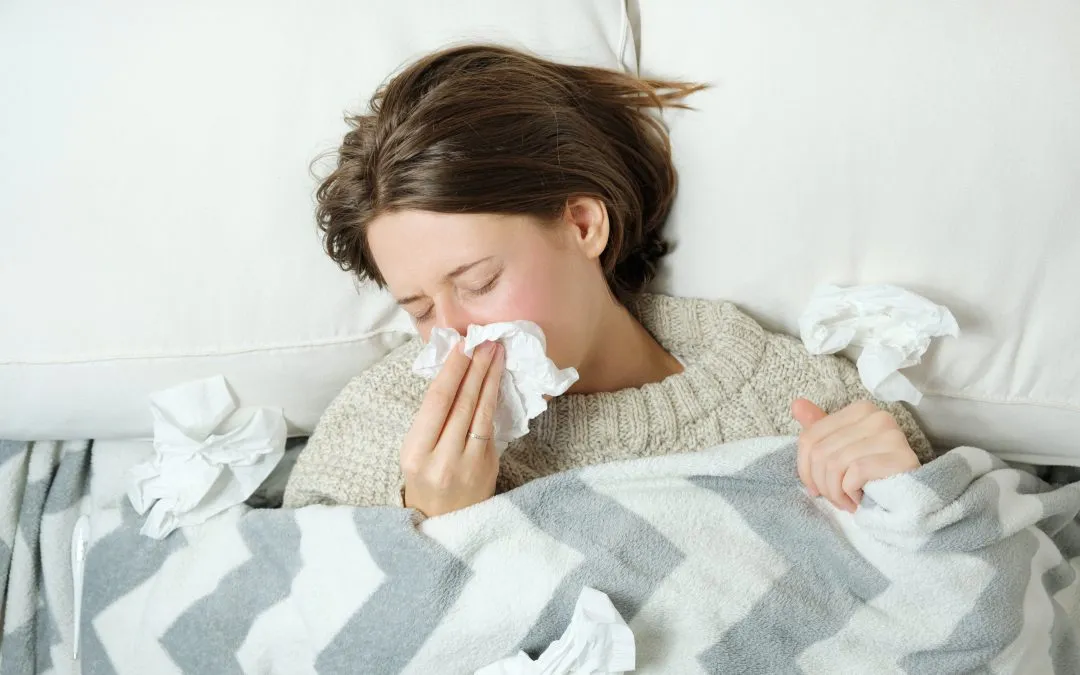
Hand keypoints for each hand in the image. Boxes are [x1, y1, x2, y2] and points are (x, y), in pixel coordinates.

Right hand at [401, 341, 504, 517]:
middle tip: (486, 341)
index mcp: (415, 452)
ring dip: (489, 378)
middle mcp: (440, 458)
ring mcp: (467, 464)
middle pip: (461, 402)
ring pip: (480, 411)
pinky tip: (498, 382)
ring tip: (497, 354)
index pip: (436, 401)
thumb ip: (432, 421)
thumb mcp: (416, 453)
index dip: (451, 371)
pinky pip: (491, 426)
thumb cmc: (426, 482)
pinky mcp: (487, 467)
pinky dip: (494, 400)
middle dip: (475, 367)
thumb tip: (453, 375)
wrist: (444, 525)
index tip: (462, 346)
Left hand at [792, 399, 918, 512]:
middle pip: (820, 452)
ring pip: (834, 464)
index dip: (805, 469)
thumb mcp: (841, 452)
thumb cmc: (871, 477)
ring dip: (836, 493)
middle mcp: (877, 416)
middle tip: (835, 499)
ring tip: (847, 502)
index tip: (815, 487)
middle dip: (822, 484)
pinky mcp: (899, 457)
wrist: (909, 503)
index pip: (810, 437)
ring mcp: (890, 435)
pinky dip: (851, 494)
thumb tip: (796, 404)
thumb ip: (819, 429)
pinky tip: (860, 501)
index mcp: (860, 410)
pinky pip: (854, 474)